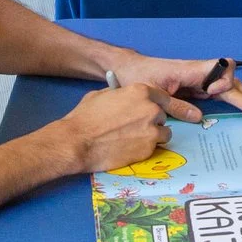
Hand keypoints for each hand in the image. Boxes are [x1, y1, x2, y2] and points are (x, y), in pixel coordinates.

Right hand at [60, 83, 177, 173]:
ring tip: (136, 139)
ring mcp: (152, 130)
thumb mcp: (102, 95)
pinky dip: (145, 148)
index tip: (150, 110)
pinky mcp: (148, 149)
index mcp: (140, 91)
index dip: (155, 104)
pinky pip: (155, 147)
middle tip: (137, 127)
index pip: (162, 96)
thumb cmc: (85, 117)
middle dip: (153, 120)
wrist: (78, 142)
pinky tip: (130, 148)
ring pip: (164, 132)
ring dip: (153, 135)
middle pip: (163, 115)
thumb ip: (120, 95)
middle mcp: (151, 109)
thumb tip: (126, 97)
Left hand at [107, 51, 241, 120]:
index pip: (220, 66)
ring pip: (229, 87)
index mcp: (190, 70)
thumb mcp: (153, 92)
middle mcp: (200, 74)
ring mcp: (200, 81)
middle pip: (231, 79)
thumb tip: (199, 117)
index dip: (224, 80)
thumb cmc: (138, 76)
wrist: (128, 70)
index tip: (213, 93)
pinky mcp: (198, 89)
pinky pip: (221, 94)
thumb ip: (176, 105)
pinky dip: (234, 102)